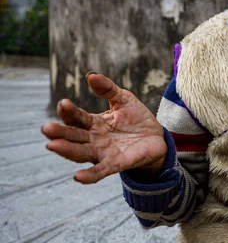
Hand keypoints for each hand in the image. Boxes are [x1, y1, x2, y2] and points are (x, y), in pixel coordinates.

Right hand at [41, 73, 166, 183]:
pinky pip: (101, 170)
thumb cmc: (136, 119)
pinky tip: (78, 177)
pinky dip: (90, 175)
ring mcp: (104, 153)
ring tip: (53, 145)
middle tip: (47, 128)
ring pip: (82, 153)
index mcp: (94, 123)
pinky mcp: (117, 163)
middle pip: (74, 136)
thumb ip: (108, 89)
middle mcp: (94, 139)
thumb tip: (91, 75)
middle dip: (60, 133)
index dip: (70, 111)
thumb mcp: (124, 99)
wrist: (157, 137)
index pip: (77, 118)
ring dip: (67, 150)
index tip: (63, 103)